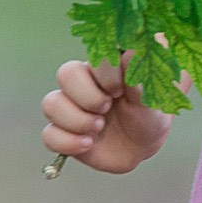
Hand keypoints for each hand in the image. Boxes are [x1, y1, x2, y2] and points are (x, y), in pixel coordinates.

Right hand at [42, 60, 169, 174]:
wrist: (142, 149)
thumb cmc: (148, 116)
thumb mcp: (153, 101)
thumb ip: (142, 80)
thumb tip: (132, 53)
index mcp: (105, 69)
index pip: (93, 58)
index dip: (105, 74)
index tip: (121, 91)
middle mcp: (83, 85)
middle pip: (65, 74)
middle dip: (87, 96)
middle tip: (106, 109)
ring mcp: (70, 109)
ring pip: (51, 104)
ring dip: (76, 120)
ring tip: (98, 129)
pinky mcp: (63, 134)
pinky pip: (49, 135)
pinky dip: (67, 142)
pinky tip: (88, 144)